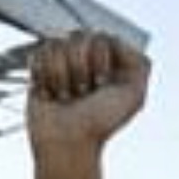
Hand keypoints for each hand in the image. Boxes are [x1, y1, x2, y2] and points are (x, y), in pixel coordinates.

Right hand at [28, 30, 150, 157]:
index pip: (101, 36)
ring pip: (56, 45)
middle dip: (79, 68)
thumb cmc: (101, 123)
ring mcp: (63, 63)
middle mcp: (86, 59)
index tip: (102, 84)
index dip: (100, 60)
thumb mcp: (134, 96)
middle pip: (77, 36)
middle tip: (83, 92)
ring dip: (61, 76)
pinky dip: (44, 77)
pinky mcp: (40, 70)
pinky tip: (50, 94)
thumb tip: (117, 40)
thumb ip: (140, 64)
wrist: (67, 142)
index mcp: (110, 61)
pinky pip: (38, 55)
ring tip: (66, 96)